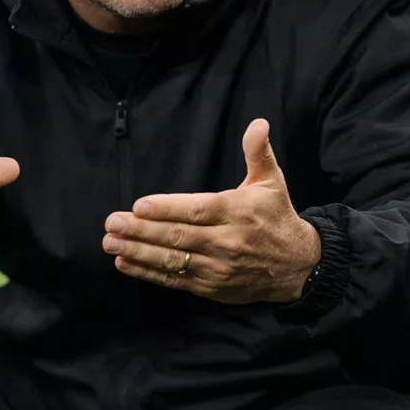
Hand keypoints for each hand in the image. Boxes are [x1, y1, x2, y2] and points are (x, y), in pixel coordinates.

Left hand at [103, 119, 320, 303]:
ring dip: (138, 252)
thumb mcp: (272, 182)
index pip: (197, 210)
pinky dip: (149, 273)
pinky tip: (126, 263)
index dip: (166, 209)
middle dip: (141, 230)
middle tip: (112, 223)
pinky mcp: (211, 287)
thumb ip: (258, 152)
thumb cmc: (277, 217)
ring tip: (110, 243)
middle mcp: (226, 241)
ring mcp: (217, 267)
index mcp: (236, 212)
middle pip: (178, 236)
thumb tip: (258, 123)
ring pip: (173, 260)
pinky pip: (176, 280)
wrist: (298, 266)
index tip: (139, 206)